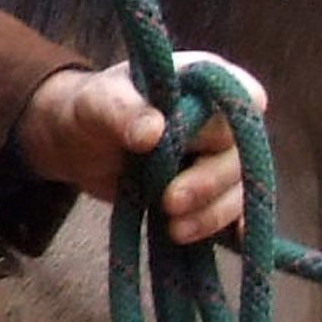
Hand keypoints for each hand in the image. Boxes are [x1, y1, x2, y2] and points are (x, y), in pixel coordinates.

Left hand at [19, 59, 249, 244]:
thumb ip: (122, 111)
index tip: (197, 149)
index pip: (243, 96)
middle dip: (209, 183)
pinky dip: (231, 227)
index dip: (232, 123)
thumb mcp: (96, 104)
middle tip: (170, 203)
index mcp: (203, 80)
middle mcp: (220, 117)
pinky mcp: (208, 191)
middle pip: (241, 153)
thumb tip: (152, 132)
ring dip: (211, 214)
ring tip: (174, 229)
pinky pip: (232, 212)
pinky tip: (232, 241)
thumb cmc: (90, 109)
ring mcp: (217, 157)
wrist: (77, 144)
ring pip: (238, 189)